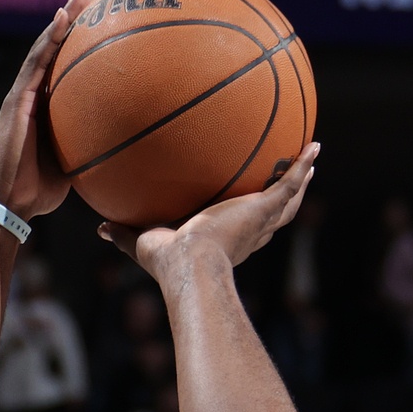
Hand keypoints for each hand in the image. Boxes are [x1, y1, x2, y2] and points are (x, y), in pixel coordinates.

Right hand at [0, 0, 93, 218]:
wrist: (9, 203)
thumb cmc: (38, 192)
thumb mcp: (73, 165)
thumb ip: (89, 148)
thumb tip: (121, 146)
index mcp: (43, 108)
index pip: (63, 67)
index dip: (79, 43)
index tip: (100, 21)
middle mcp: (30, 95)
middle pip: (53, 49)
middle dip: (72, 20)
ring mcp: (21, 95)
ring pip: (43, 48)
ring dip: (63, 19)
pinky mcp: (16, 100)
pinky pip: (35, 63)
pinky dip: (49, 39)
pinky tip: (63, 18)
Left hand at [97, 144, 319, 281]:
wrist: (190, 265)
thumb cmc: (168, 262)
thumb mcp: (142, 241)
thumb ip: (123, 232)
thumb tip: (98, 228)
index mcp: (227, 242)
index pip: (243, 228)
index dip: (250, 217)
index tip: (251, 204)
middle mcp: (248, 233)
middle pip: (274, 215)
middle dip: (284, 198)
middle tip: (292, 180)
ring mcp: (259, 221)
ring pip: (289, 200)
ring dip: (301, 181)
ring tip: (311, 160)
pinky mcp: (263, 209)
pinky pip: (290, 184)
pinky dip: (304, 166)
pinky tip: (314, 147)